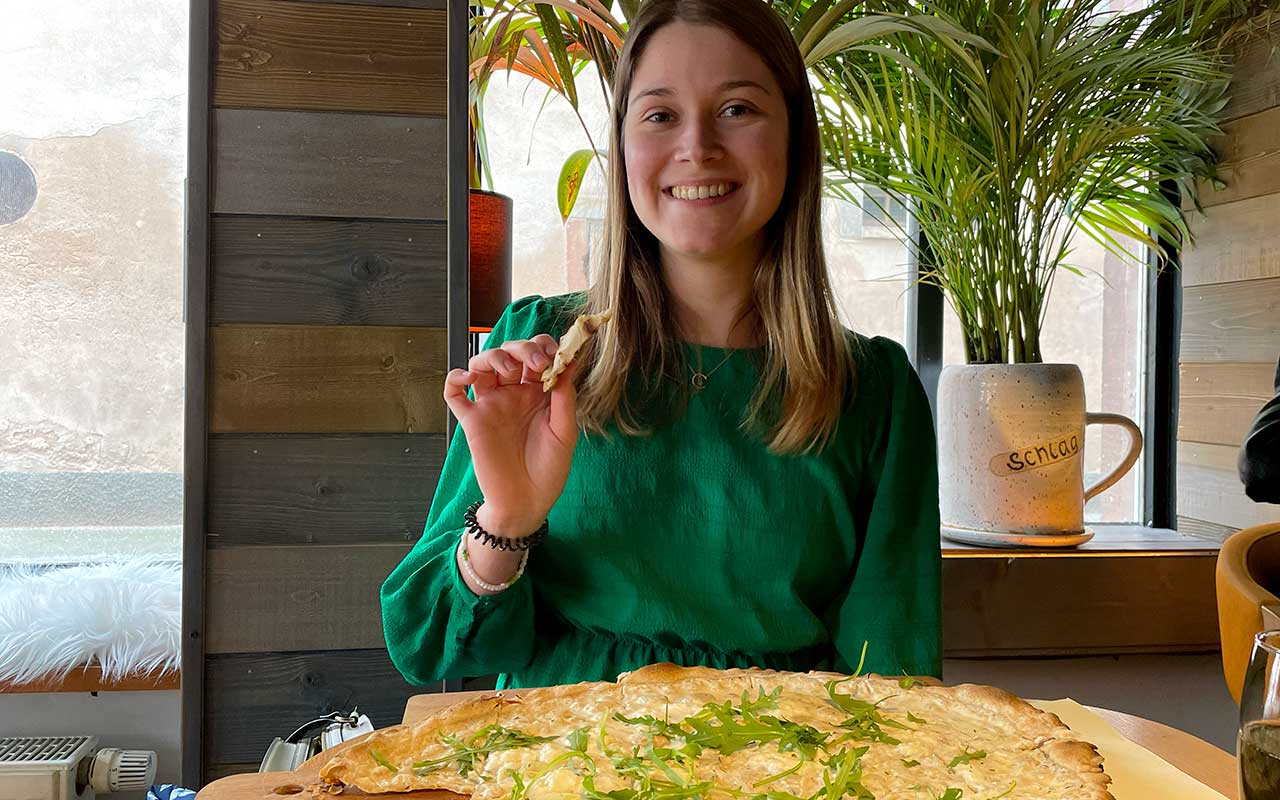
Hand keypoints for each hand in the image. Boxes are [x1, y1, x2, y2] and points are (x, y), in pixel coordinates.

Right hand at [442, 334, 578, 535]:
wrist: (526, 503)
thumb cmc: (549, 471)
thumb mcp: (565, 432)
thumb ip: (565, 398)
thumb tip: (570, 362)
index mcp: (539, 393)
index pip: (537, 355)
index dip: (544, 347)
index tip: (555, 355)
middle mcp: (514, 394)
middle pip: (510, 353)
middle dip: (522, 349)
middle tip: (537, 363)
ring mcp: (491, 405)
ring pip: (482, 364)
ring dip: (492, 356)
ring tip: (506, 369)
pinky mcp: (472, 421)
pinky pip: (454, 394)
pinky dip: (455, 378)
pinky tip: (468, 378)